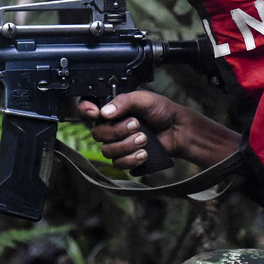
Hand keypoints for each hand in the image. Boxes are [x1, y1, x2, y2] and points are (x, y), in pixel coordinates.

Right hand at [78, 91, 238, 169]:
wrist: (178, 130)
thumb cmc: (162, 110)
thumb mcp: (144, 98)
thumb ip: (124, 101)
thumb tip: (105, 112)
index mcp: (112, 108)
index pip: (87, 109)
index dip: (85, 111)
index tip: (95, 112)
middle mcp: (111, 126)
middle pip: (97, 133)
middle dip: (118, 131)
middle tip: (137, 124)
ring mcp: (117, 144)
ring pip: (107, 151)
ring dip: (127, 146)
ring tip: (144, 139)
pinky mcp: (126, 159)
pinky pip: (119, 164)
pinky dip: (132, 159)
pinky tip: (144, 153)